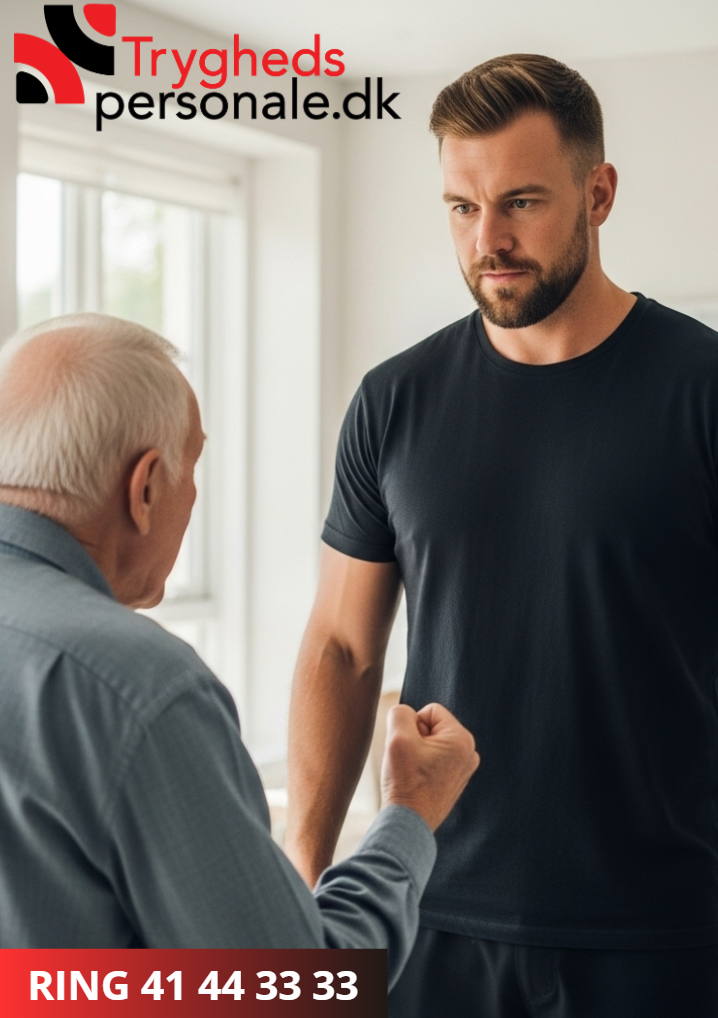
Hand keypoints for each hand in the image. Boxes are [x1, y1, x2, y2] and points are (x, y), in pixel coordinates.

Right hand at [380, 702, 479, 830]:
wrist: (408, 823)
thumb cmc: (405, 782)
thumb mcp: (397, 737)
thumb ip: (401, 713)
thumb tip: (407, 715)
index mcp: (462, 740)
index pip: (430, 710)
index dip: (412, 725)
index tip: (409, 748)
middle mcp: (469, 753)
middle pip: (432, 727)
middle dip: (415, 739)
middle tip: (409, 762)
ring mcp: (464, 769)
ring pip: (431, 743)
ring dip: (417, 752)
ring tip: (412, 772)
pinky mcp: (455, 781)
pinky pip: (434, 760)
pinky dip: (422, 766)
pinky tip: (417, 782)